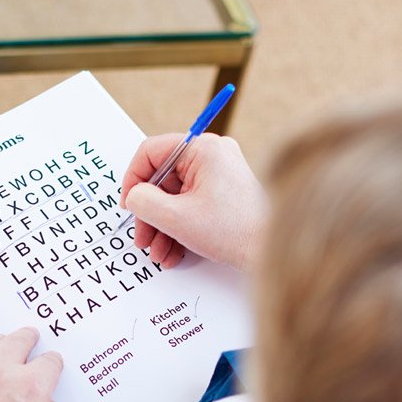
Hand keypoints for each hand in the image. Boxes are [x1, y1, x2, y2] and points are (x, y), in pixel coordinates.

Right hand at [121, 132, 266, 271]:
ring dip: (162, 226)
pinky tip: (173, 252)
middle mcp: (213, 155)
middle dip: (150, 213)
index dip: (133, 179)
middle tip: (143, 238)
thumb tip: (134, 196)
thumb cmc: (235, 232)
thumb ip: (144, 202)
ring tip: (159, 252)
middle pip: (163, 179)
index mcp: (203, 148)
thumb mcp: (177, 218)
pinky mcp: (224, 193)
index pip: (151, 151)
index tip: (129, 205)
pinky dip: (179, 227)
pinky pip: (190, 205)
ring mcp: (219, 174)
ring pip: (175, 196)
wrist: (272, 251)